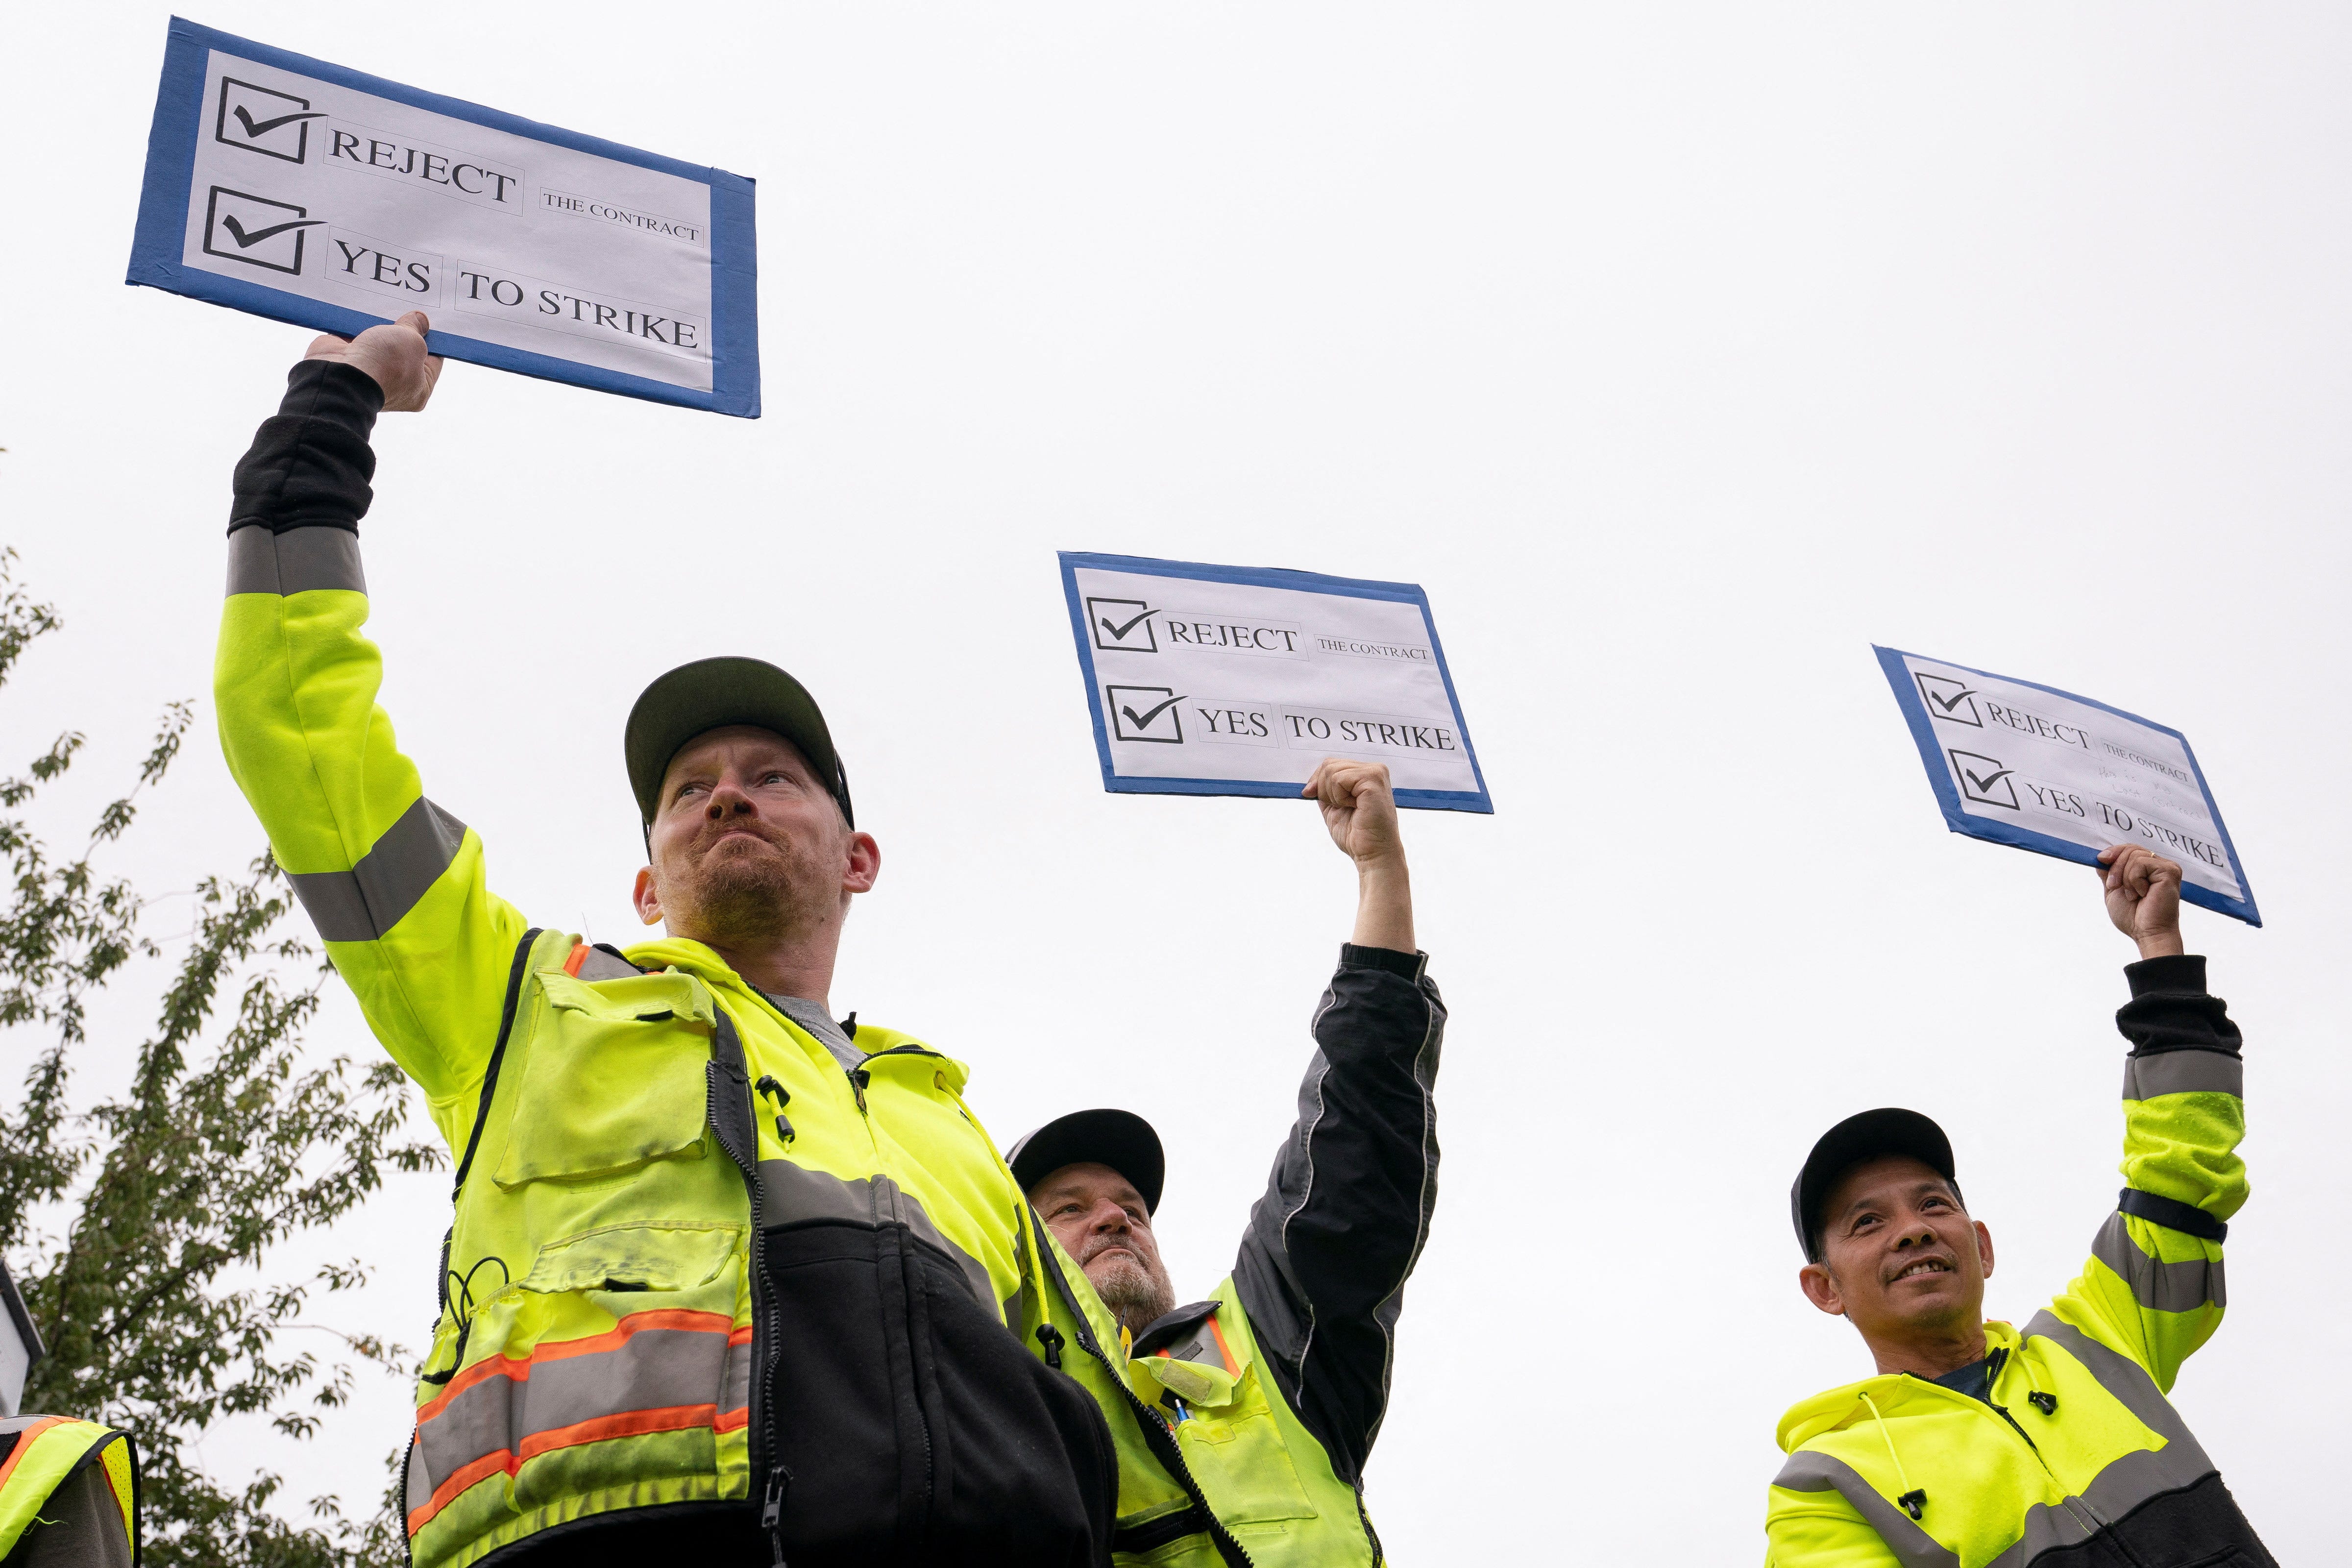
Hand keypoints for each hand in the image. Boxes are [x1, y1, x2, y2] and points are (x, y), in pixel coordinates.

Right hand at [303, 309, 441, 411]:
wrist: (338, 374)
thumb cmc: (384, 365)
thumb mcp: (412, 342)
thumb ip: (416, 328)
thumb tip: (420, 319)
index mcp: (419, 389)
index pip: (434, 360)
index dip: (434, 338)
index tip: (433, 318)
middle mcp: (395, 384)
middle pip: (405, 348)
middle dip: (405, 327)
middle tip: (410, 307)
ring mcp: (370, 371)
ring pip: (379, 341)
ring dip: (381, 324)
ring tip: (388, 302)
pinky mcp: (347, 358)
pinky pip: (356, 336)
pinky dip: (358, 323)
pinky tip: (365, 306)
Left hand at [1303, 757, 1402, 867]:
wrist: (1373, 854)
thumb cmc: (1357, 835)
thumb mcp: (1333, 808)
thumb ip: (1324, 791)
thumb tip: (1309, 785)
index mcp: (1366, 774)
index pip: (1331, 764)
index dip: (1317, 781)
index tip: (1310, 795)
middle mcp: (1374, 769)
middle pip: (1329, 764)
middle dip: (1324, 789)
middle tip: (1341, 808)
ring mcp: (1375, 773)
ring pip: (1332, 771)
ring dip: (1332, 795)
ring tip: (1350, 808)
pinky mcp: (1373, 780)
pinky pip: (1339, 779)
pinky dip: (1339, 797)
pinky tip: (1354, 807)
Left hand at [2097, 844, 2184, 959]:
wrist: (2147, 933)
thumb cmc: (2133, 916)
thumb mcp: (2113, 889)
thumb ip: (2108, 872)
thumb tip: (2102, 855)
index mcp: (2148, 868)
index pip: (2129, 848)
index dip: (2113, 852)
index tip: (2100, 860)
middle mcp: (2160, 865)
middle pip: (2130, 849)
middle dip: (2115, 868)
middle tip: (2114, 887)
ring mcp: (2167, 867)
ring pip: (2134, 855)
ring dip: (2125, 878)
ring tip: (2133, 895)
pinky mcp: (2170, 871)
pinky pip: (2141, 863)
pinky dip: (2134, 880)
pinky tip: (2143, 894)